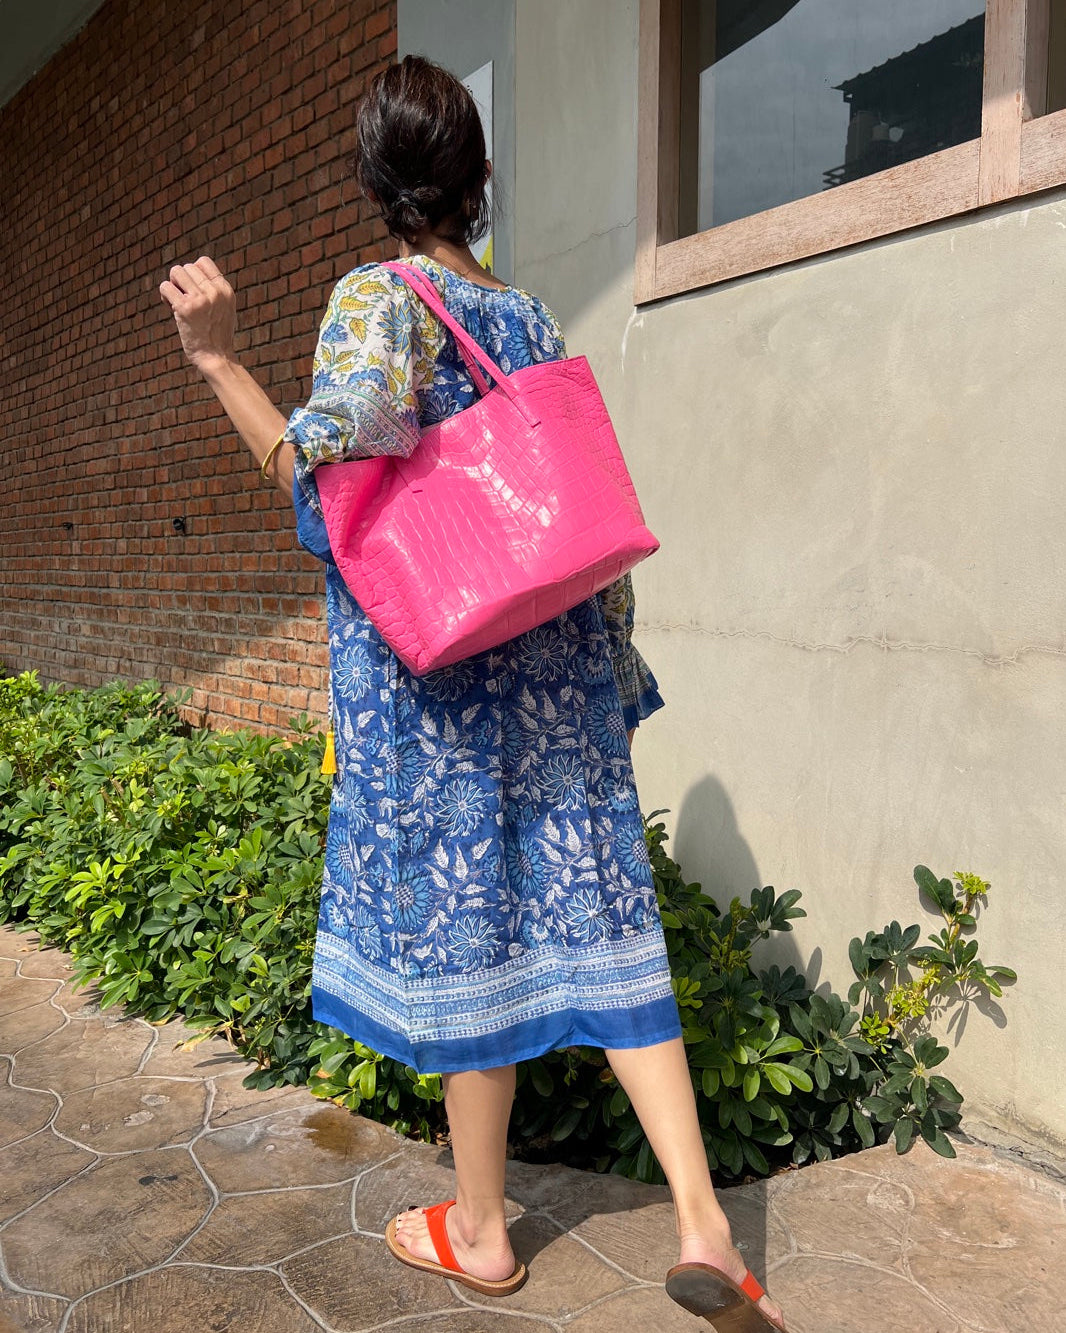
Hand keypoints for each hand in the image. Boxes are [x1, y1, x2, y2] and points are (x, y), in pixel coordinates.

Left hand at [159, 256, 236, 374]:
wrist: (216, 357)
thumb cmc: (217, 334)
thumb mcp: (224, 307)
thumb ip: (213, 289)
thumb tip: (189, 270)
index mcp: (225, 289)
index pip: (203, 262)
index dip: (193, 272)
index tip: (194, 289)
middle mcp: (214, 292)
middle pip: (187, 267)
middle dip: (181, 281)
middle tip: (184, 299)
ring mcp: (200, 299)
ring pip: (175, 272)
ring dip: (172, 285)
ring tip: (177, 301)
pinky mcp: (185, 308)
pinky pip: (165, 287)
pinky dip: (164, 296)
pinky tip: (171, 308)